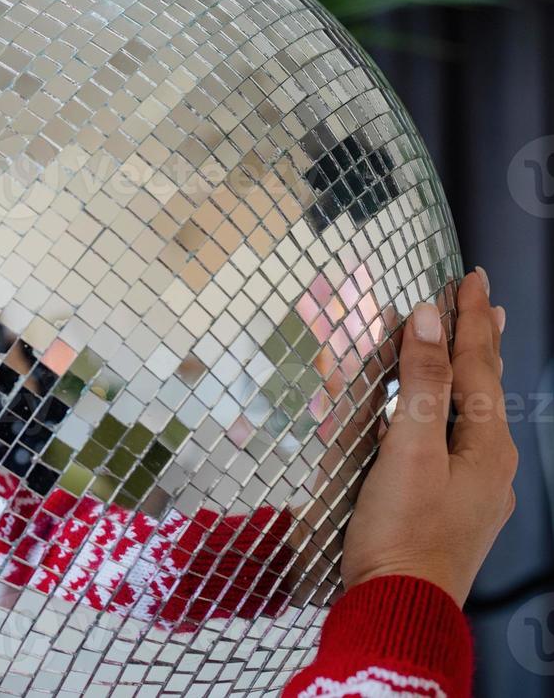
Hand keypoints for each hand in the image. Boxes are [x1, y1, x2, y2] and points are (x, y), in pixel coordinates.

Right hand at [340, 269, 515, 605]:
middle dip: (479, 341)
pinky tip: (438, 417)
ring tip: (468, 349)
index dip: (470, 318)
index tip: (472, 279)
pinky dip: (445, 411)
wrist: (398, 608)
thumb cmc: (402, 532)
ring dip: (464, 374)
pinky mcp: (449, 508)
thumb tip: (427, 321)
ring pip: (470, 414)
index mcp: (486, 445)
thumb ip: (420, 383)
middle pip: (484, 387)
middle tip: (483, 304)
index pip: (478, 363)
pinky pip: (452, 442)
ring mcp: (473, 490)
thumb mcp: (409, 449)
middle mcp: (489, 464)